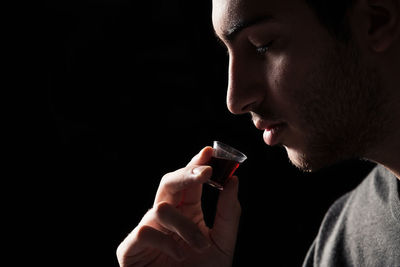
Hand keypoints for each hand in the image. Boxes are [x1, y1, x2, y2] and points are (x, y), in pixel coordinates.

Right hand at [116, 147, 240, 266]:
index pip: (190, 182)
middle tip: (206, 172)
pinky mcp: (130, 247)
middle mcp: (166, 216)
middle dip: (186, 173)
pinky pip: (145, 230)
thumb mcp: (223, 244)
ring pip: (162, 208)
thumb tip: (234, 181)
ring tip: (199, 247)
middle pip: (168, 182)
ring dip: (184, 226)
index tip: (209, 151)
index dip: (196, 164)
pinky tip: (176, 256)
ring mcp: (147, 229)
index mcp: (187, 212)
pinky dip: (165, 242)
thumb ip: (229, 214)